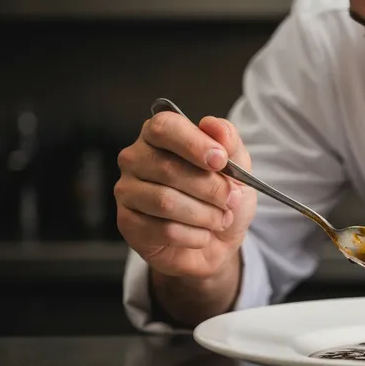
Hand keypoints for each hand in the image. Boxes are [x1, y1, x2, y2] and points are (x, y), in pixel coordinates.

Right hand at [114, 111, 256, 278]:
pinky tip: (203, 234)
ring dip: (204, 214)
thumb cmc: (221, 198)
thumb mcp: (237, 168)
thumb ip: (229, 144)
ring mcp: (127, 191)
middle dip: (209, 188)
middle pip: (167, 168)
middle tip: (231, 199)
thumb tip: (212, 124)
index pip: (164, 127)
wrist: (219, 241)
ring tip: (221, 219)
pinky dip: (194, 235)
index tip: (221, 161)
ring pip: (165, 201)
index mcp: (159, 135)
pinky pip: (163, 230)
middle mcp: (135, 158)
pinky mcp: (128, 223)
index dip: (194, 143)